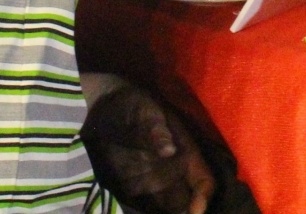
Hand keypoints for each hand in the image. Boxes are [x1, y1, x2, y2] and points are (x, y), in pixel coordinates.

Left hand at [81, 81, 214, 213]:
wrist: (102, 106)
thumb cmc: (130, 103)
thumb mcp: (143, 111)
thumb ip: (155, 130)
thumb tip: (170, 150)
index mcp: (184, 150)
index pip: (203, 180)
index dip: (202, 197)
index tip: (194, 211)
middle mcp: (172, 170)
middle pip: (186, 200)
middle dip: (186, 213)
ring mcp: (152, 180)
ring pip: (167, 206)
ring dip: (168, 213)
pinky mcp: (132, 187)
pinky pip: (144, 207)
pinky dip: (147, 212)